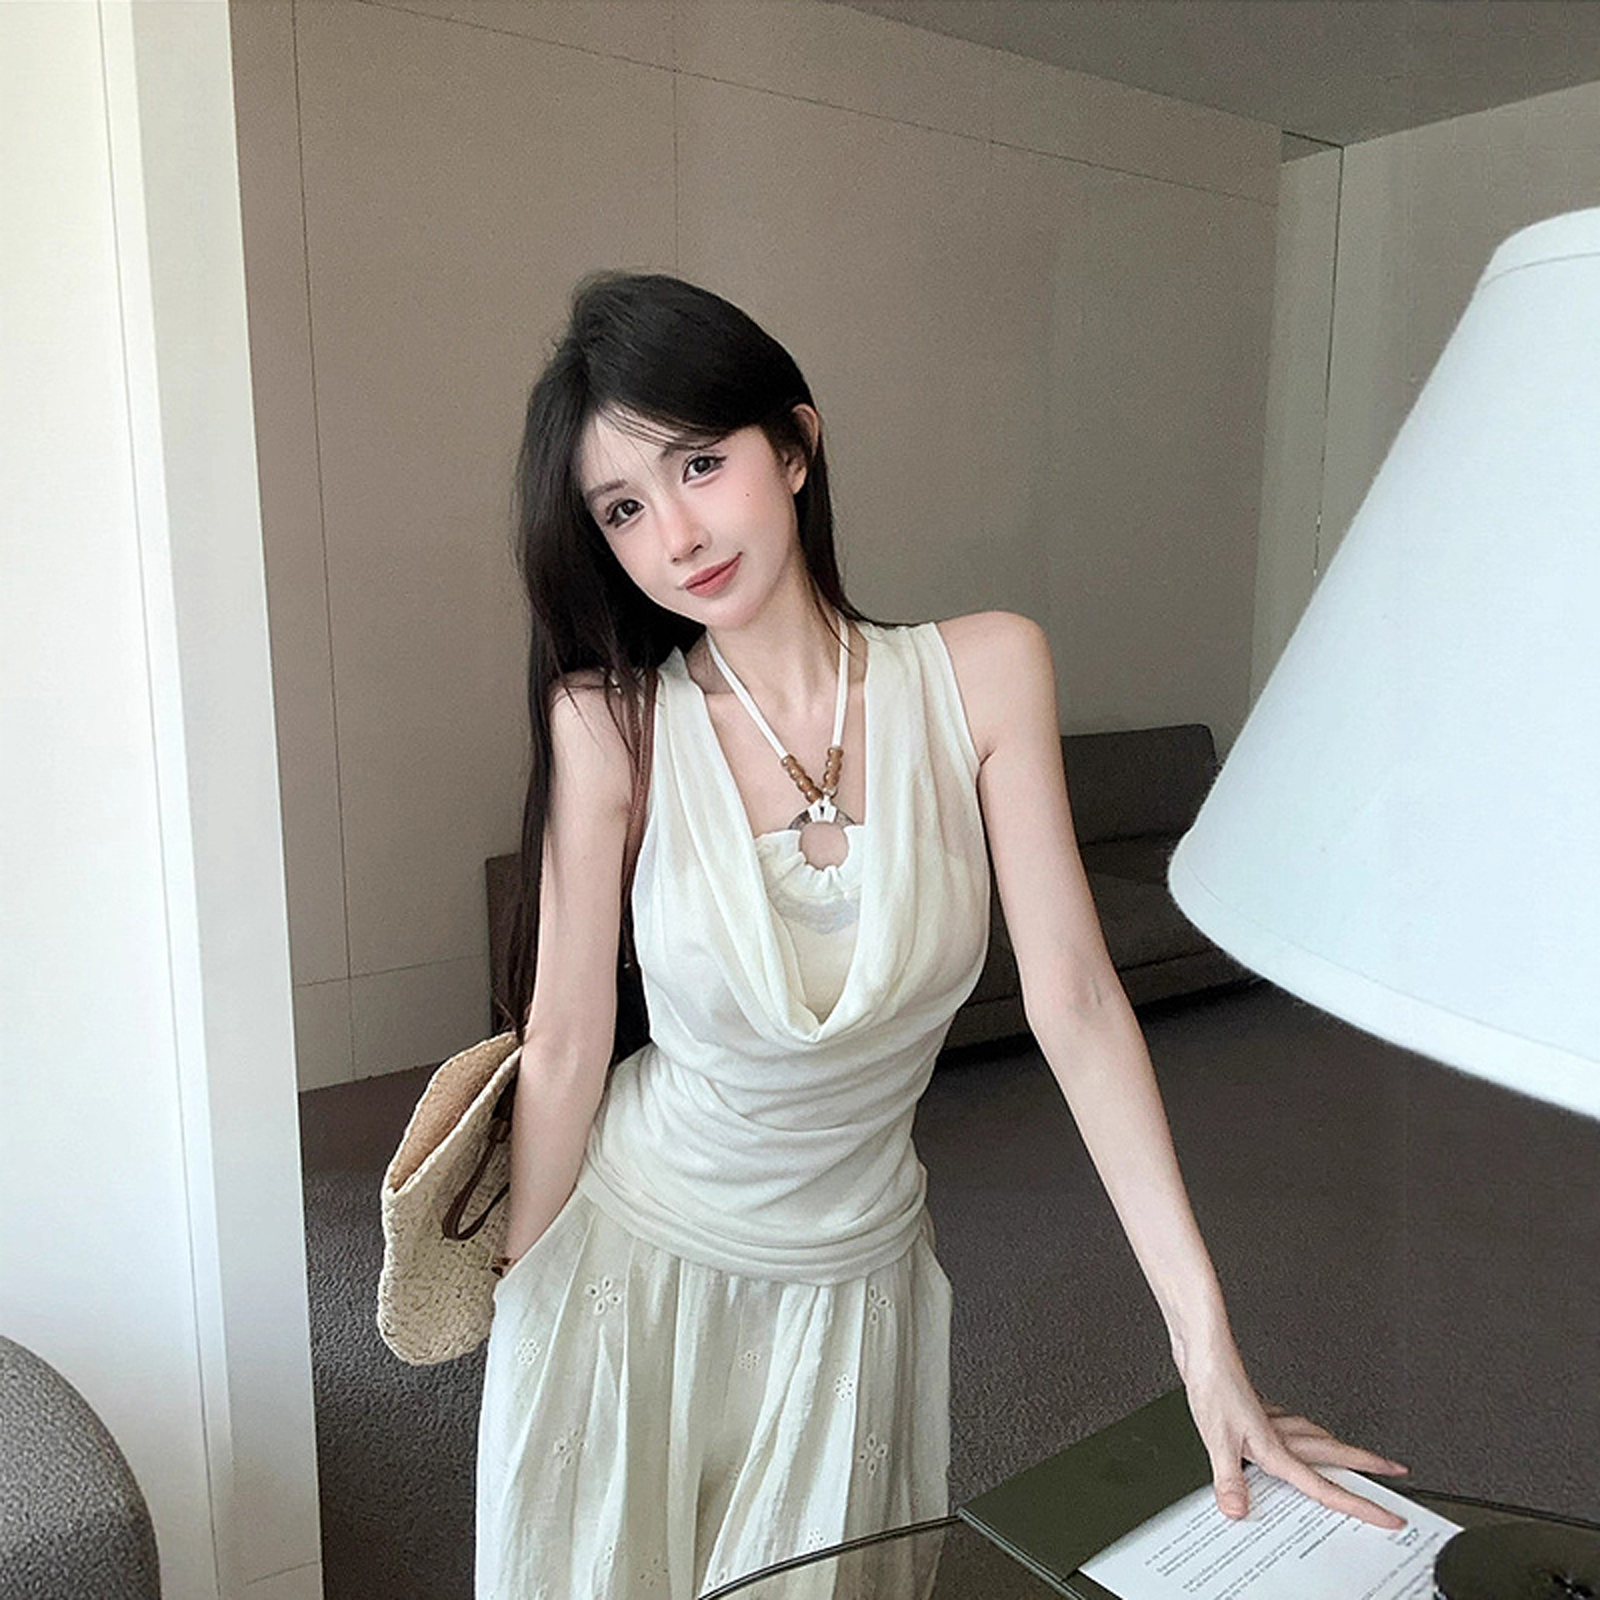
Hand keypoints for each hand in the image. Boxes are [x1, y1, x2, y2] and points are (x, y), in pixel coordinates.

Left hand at [1180, 1346, 1410, 1529]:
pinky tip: (1295, 1433)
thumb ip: (1229, 1477)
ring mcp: (1270, 1418)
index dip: (1360, 1505)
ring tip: (1357, 1459)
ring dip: (1340, 1449)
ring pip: (1316, 1437)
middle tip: (1395, 1473)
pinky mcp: (1256, 1408)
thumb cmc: (1212, 1382)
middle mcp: (1279, 1432)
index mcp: (1276, 1446)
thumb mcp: (1216, 1437)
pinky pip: (1291, 1425)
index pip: (1325, 1487)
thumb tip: (1238, 1510)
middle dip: (1368, 1465)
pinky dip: (1303, 1433)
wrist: (1204, 1347)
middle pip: (1334, 1454)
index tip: (1388, 1516)